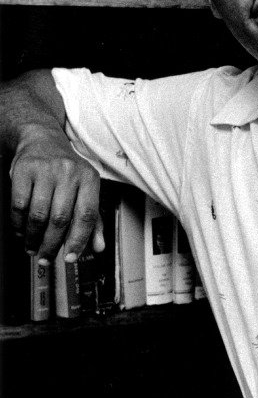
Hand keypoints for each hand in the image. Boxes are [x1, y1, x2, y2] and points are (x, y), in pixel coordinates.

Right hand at [10, 128, 103, 264]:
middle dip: (52, 244)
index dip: (79, 240)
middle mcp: (69, 172)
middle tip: (47, 258)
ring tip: (32, 248)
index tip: (71, 257)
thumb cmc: (66, 170)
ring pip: (39, 215)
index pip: (87, 215)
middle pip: (61, 218)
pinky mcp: (23, 170)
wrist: (41, 140)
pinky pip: (19, 206)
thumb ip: (94, 220)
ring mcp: (46, 170)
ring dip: (34, 238)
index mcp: (89, 178)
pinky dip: (19, 225)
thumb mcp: (85, 189)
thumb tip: (99, 247)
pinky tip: (21, 232)